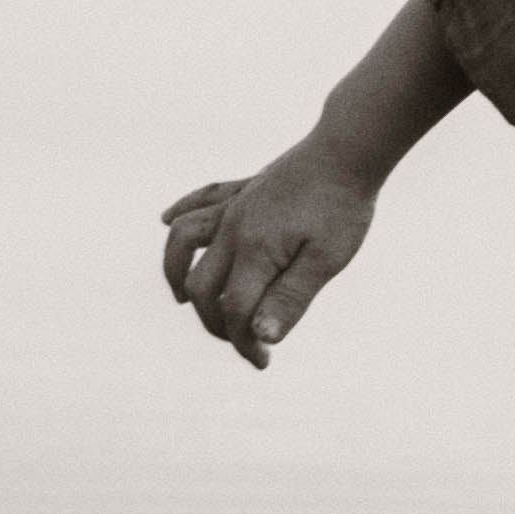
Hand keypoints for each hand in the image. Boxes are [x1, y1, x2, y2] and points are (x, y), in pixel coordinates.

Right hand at [160, 134, 377, 369]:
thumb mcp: (326, 261)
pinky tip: (166, 219)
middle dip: (215, 322)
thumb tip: (260, 337)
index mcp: (254, 251)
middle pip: (202, 286)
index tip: (263, 362)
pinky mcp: (243, 187)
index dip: (244, 344)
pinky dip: (181, 212)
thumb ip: (290, 299)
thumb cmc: (342, 208)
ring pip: (184, 240)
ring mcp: (234, 205)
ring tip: (183, 300)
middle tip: (245, 341)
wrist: (348, 150)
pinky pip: (201, 199)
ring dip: (176, 272)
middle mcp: (233, 228)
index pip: (234, 311)